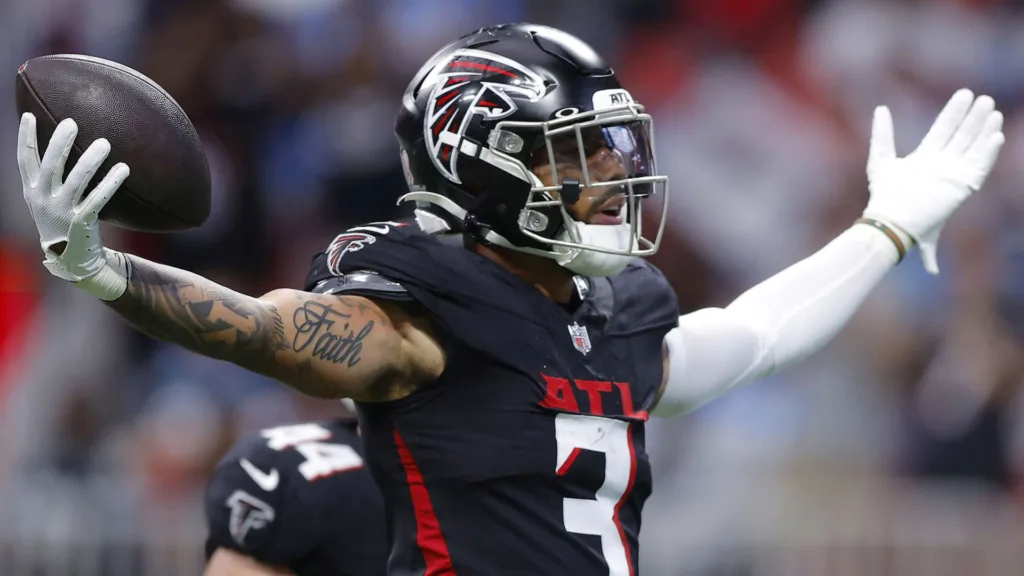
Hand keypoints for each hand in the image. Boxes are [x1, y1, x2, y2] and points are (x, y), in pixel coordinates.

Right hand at [18, 113, 130, 299]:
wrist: (72, 261)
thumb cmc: (64, 223)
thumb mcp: (48, 202)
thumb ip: (52, 179)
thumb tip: (63, 147)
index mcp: (32, 192)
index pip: (24, 161)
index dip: (25, 138)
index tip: (28, 115)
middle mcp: (43, 200)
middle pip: (50, 166)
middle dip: (59, 142)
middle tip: (71, 122)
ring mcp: (62, 212)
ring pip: (76, 180)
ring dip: (91, 160)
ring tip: (105, 143)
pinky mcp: (82, 222)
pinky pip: (99, 198)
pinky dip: (111, 182)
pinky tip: (123, 168)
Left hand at [864, 89, 1004, 274]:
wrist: (891, 221)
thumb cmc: (884, 196)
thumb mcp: (880, 159)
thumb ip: (882, 134)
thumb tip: (881, 108)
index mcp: (925, 158)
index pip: (944, 129)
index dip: (955, 112)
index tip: (965, 94)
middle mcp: (943, 165)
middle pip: (962, 135)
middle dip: (974, 117)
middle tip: (985, 98)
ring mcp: (954, 175)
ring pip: (974, 148)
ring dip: (984, 130)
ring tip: (993, 112)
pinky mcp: (963, 188)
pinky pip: (980, 167)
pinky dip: (988, 153)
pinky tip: (996, 136)